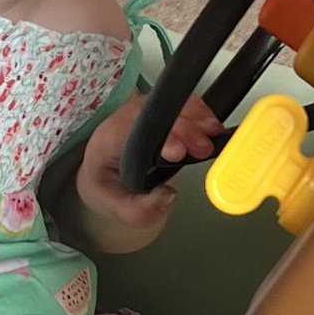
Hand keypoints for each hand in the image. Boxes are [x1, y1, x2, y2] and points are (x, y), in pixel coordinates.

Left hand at [73, 90, 221, 247]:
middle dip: (184, 128)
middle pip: (155, 113)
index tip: (179, 153)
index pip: (135, 131)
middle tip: (203, 148)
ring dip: (194, 117)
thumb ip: (141, 210)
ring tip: (211, 136)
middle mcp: (122, 121)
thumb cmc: (108, 189)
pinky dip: (196, 113)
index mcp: (109, 142)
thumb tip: (167, 196)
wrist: (102, 177)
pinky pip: (176, 104)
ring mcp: (138, 113)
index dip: (160, 137)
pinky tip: (208, 128)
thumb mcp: (120, 209)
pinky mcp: (154, 112)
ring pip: (168, 104)